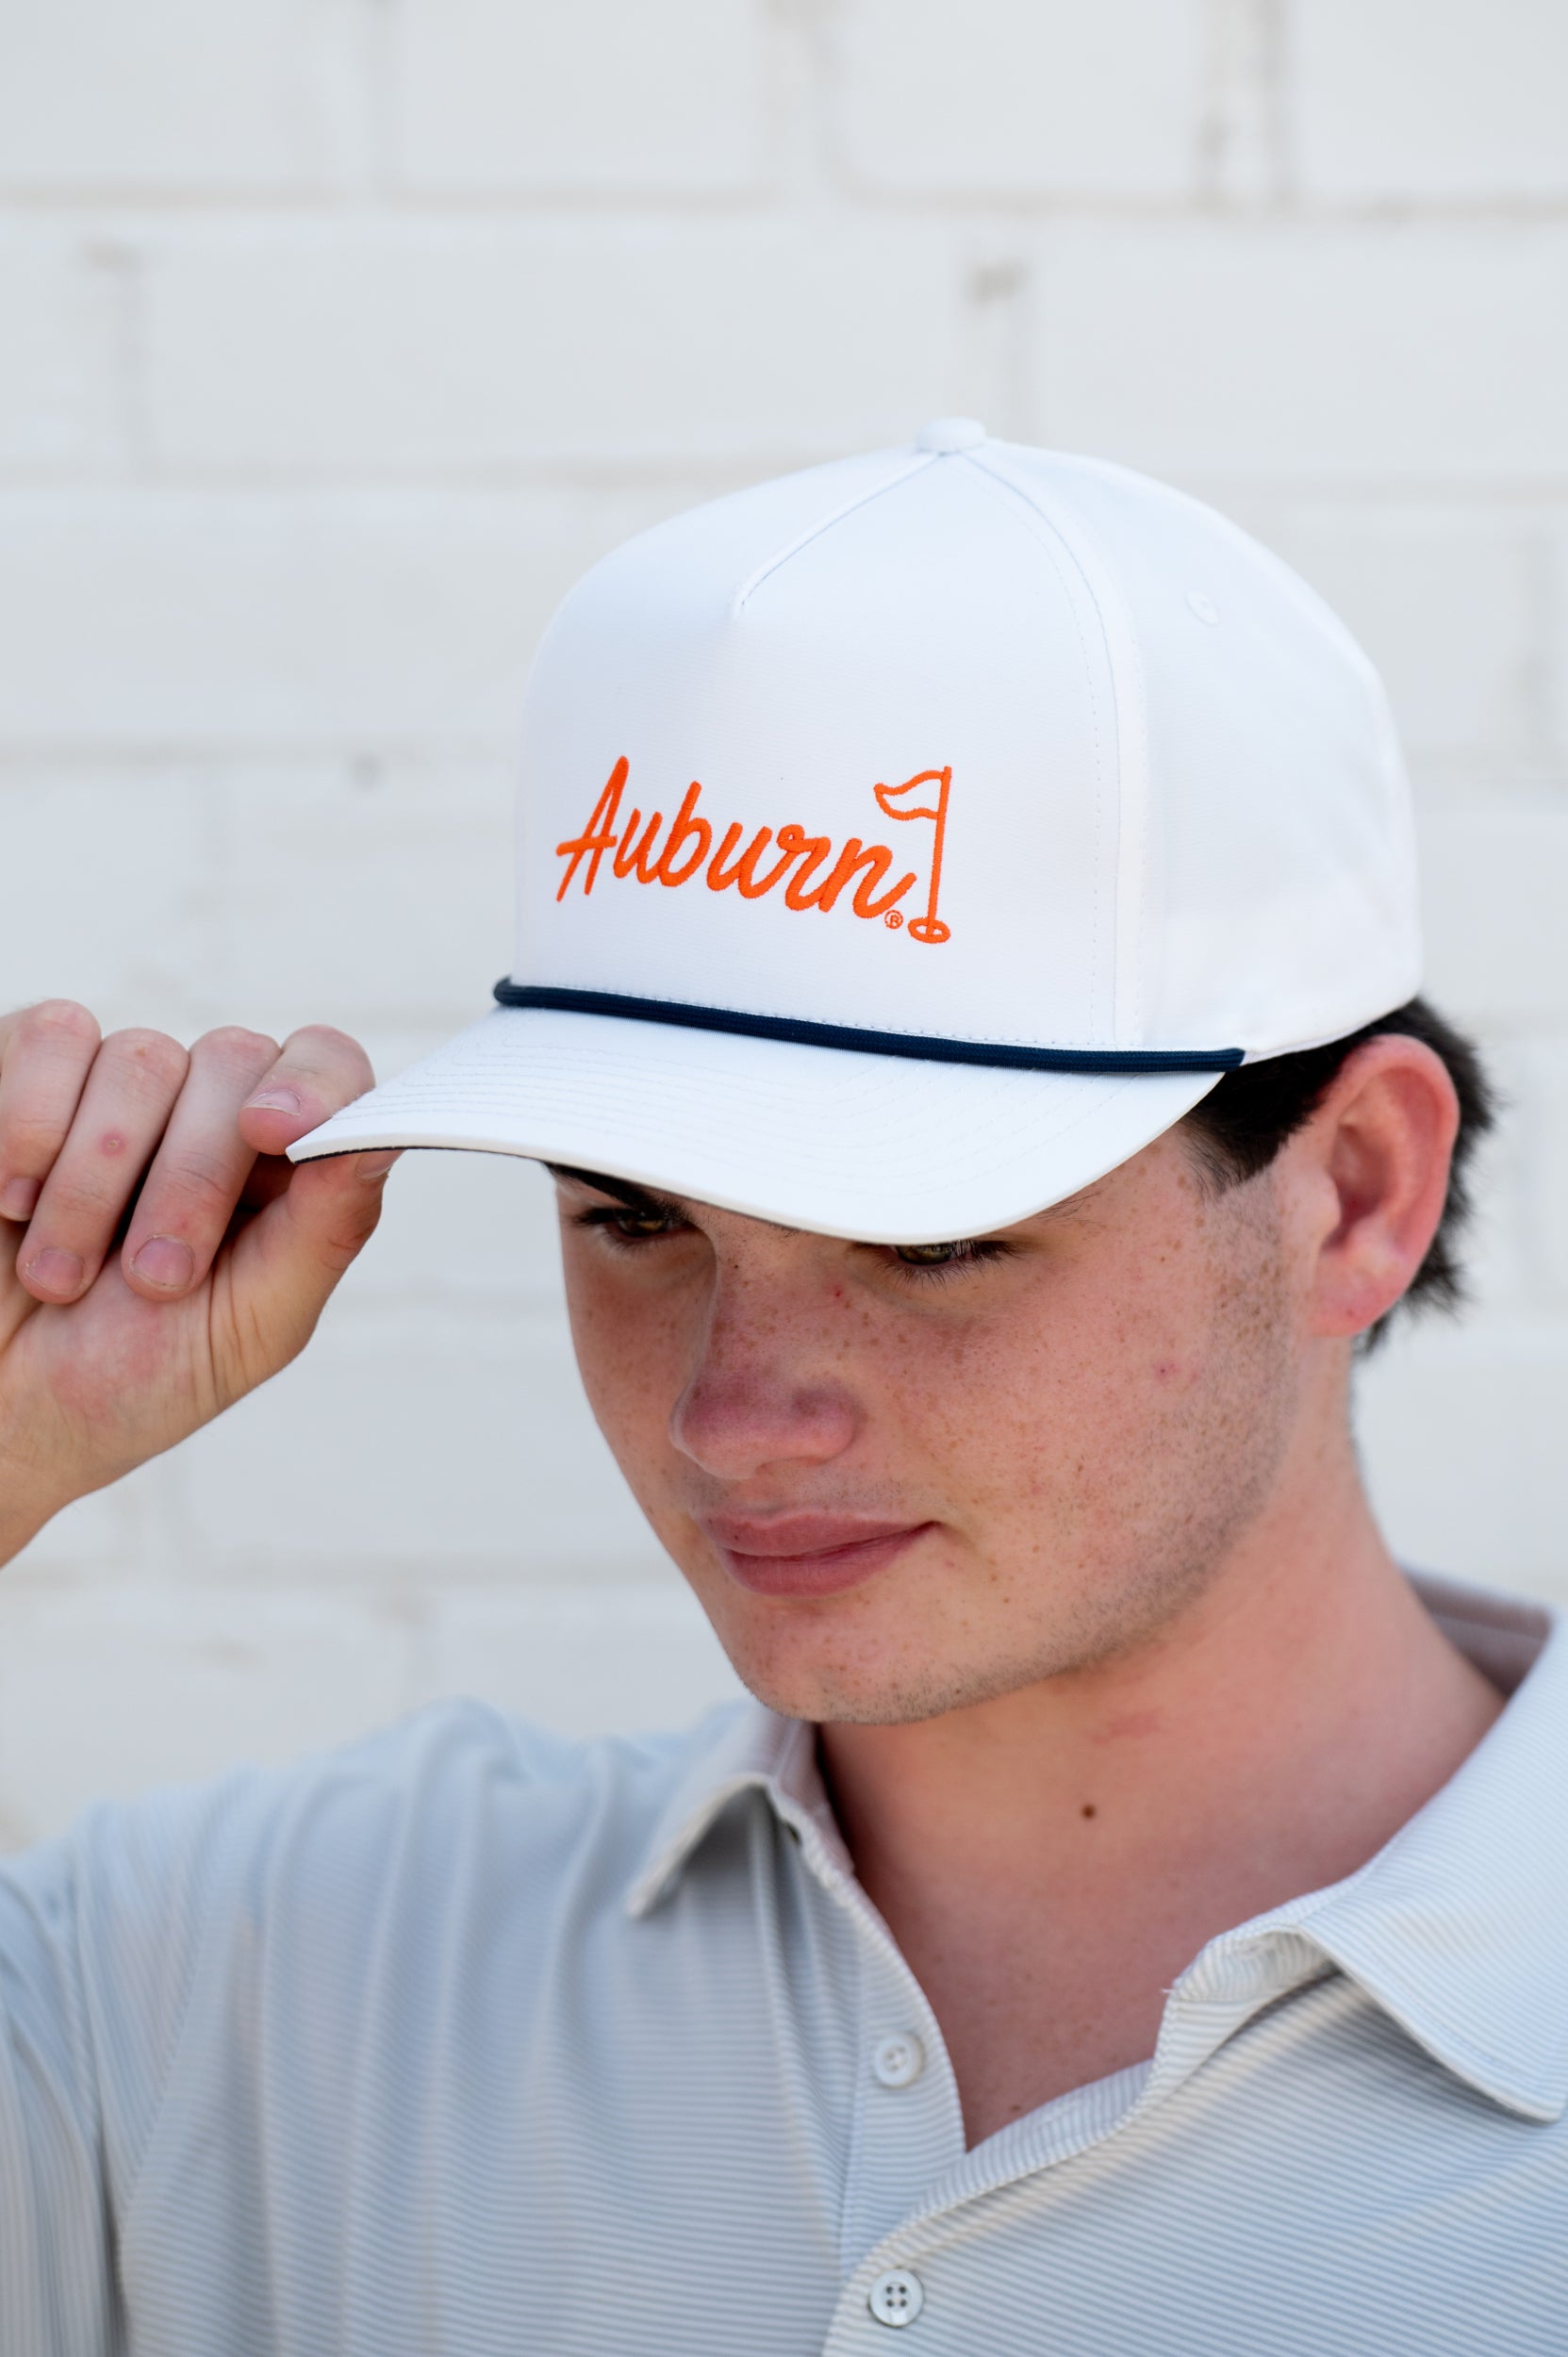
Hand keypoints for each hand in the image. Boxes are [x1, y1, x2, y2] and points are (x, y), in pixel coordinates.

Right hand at [0, 1001, 395, 1563]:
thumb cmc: (124, 1385)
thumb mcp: (247, 1330)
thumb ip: (323, 1232)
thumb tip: (376, 1140)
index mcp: (278, 1170)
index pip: (327, 1071)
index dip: (314, 1084)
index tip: (275, 1132)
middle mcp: (203, 1113)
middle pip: (234, 1061)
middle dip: (193, 1178)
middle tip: (152, 1280)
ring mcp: (112, 1089)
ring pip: (140, 1055)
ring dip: (96, 1180)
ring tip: (62, 1276)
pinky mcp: (22, 1076)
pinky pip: (51, 1036)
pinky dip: (30, 1123)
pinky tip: (10, 1202)